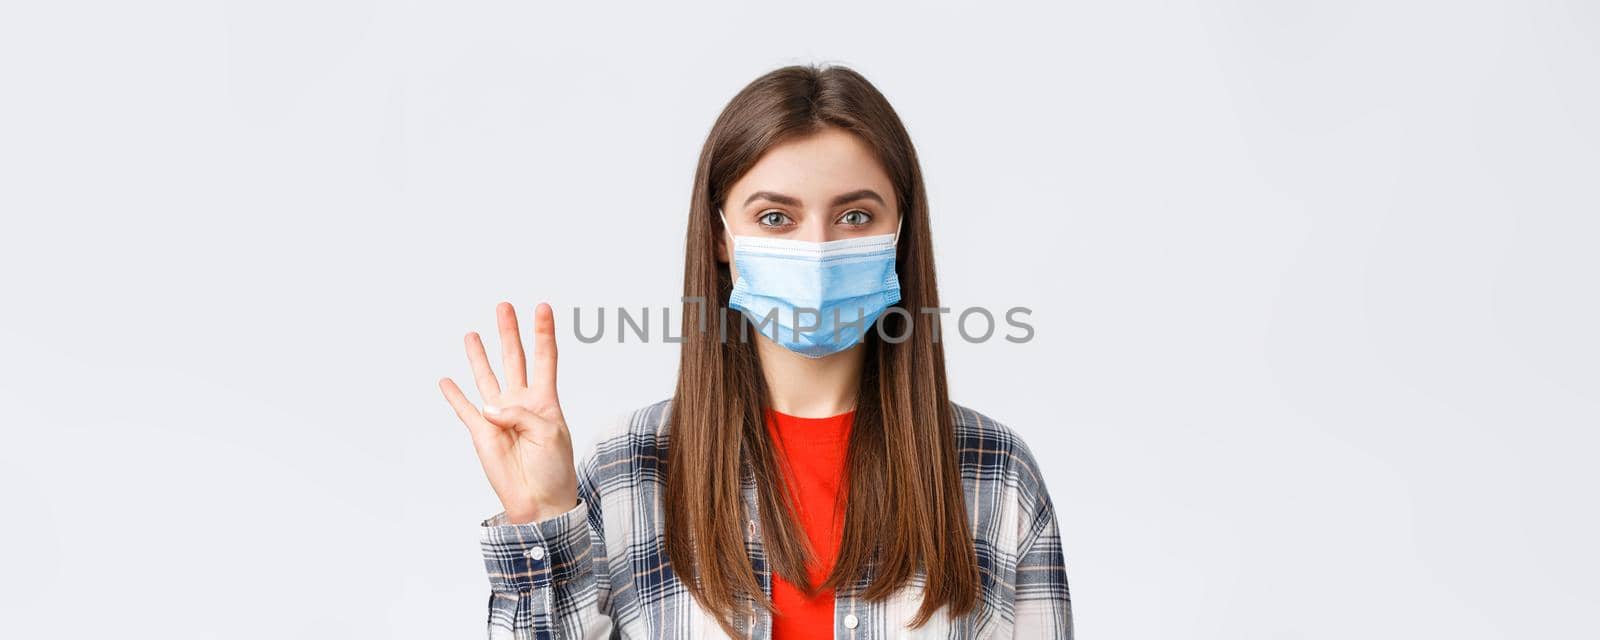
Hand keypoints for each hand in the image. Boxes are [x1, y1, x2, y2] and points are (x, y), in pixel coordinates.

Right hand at [439, 302, 577, 524]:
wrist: (540, 502)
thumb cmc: (554, 468)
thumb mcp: (549, 433)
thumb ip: (520, 413)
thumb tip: (490, 406)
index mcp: (545, 400)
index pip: (545, 358)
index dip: (543, 333)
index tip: (543, 307)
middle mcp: (521, 403)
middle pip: (514, 359)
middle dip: (509, 333)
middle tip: (504, 306)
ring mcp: (499, 416)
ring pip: (487, 377)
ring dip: (480, 356)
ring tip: (473, 334)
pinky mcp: (481, 433)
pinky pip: (464, 409)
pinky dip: (454, 395)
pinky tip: (447, 380)